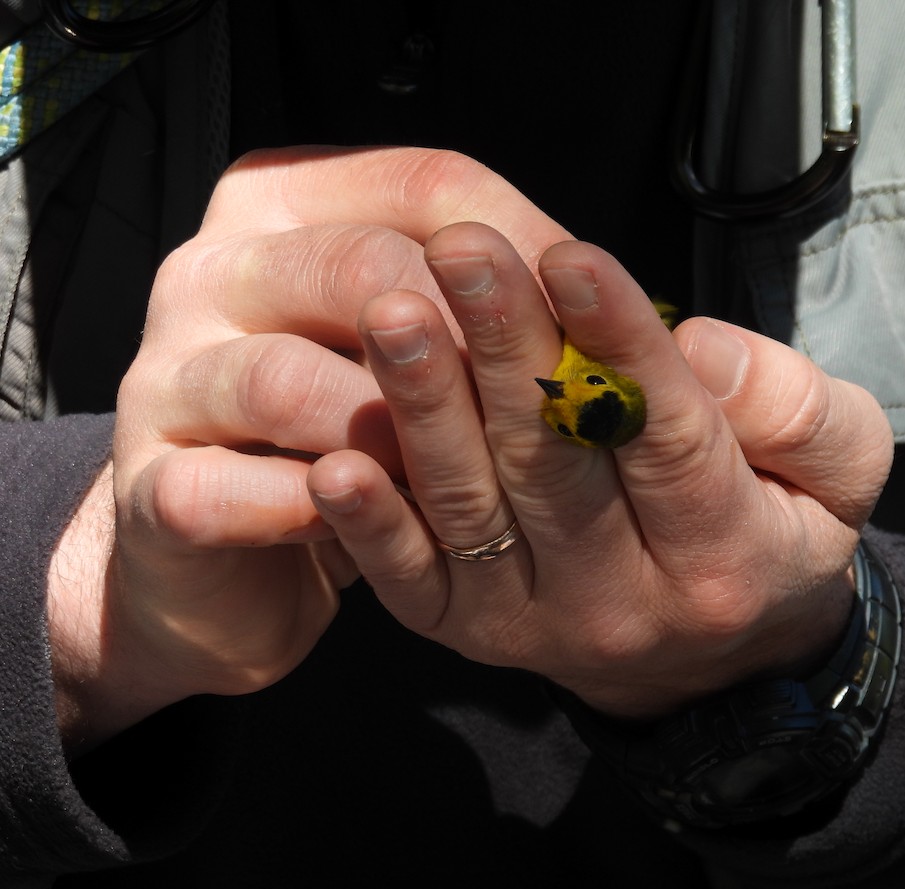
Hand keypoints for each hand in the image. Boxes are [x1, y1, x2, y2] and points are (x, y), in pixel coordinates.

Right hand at [47, 148, 571, 750]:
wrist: (219, 545)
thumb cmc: (340, 426)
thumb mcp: (406, 346)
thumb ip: (477, 304)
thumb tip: (609, 305)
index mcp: (285, 207)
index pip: (424, 184)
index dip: (528, 245)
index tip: (596, 315)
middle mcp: (214, 270)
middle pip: (362, 267)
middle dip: (470, 342)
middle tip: (547, 405)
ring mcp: (167, 375)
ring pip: (290, 380)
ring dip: (392, 434)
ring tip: (460, 473)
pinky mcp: (152, 481)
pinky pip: (230, 492)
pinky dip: (316, 513)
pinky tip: (367, 524)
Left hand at [307, 222, 892, 718]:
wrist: (715, 663)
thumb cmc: (776, 534)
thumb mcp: (841, 474)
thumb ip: (800, 409)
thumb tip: (698, 351)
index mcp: (722, 556)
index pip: (669, 439)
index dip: (620, 346)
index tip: (572, 258)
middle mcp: (622, 602)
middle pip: (557, 464)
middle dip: (506, 348)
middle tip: (460, 250)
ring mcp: (535, 623)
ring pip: (474, 509)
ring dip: (426, 409)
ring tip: (391, 314)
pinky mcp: (469, 630)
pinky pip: (412, 581)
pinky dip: (371, 526)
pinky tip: (335, 461)